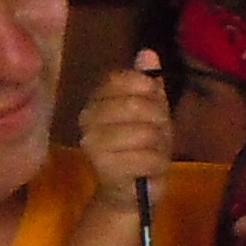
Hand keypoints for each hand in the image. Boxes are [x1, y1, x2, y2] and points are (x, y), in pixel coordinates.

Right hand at [78, 50, 175, 208]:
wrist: (129, 192)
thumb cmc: (141, 147)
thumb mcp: (151, 110)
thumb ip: (149, 83)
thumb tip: (147, 53)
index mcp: (96, 100)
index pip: (121, 79)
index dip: (148, 91)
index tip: (153, 107)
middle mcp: (86, 118)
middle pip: (136, 105)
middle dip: (158, 121)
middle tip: (157, 135)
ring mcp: (92, 143)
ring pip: (145, 132)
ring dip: (159, 145)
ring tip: (152, 153)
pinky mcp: (104, 167)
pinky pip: (147, 157)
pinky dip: (157, 164)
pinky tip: (149, 170)